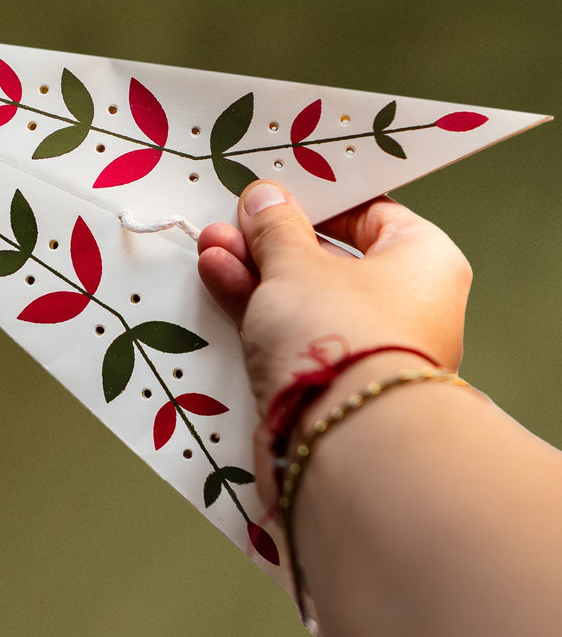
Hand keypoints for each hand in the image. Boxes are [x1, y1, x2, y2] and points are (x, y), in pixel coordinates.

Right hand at [197, 181, 470, 421]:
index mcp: (424, 262)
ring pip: (305, 299)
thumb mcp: (296, 261)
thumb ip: (276, 226)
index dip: (319, 202)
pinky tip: (219, 280)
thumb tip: (267, 200)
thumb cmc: (341, 334)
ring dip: (254, 272)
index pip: (372, 214)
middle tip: (234, 223)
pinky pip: (293, 334)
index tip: (277, 195)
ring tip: (212, 248)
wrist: (340, 441)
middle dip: (271, 241)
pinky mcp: (333, 385)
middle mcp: (407, 307)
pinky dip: (257, 310)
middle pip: (331, 259)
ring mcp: (368, 350)